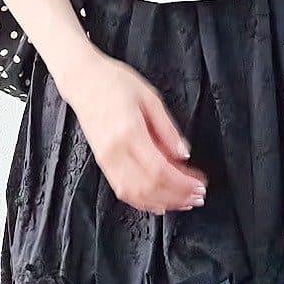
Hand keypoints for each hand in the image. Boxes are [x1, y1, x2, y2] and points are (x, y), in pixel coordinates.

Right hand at [60, 50, 205, 214]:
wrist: (83, 80)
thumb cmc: (114, 83)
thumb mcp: (150, 98)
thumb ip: (168, 129)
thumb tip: (184, 153)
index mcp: (129, 132)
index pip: (160, 170)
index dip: (182, 183)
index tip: (199, 186)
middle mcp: (115, 151)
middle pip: (149, 187)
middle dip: (178, 196)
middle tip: (198, 197)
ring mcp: (106, 160)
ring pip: (136, 194)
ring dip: (163, 202)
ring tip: (184, 201)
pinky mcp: (103, 163)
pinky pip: (123, 191)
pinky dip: (143, 201)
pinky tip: (159, 203)